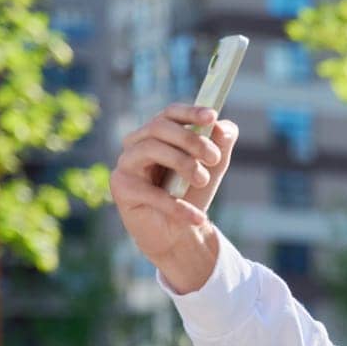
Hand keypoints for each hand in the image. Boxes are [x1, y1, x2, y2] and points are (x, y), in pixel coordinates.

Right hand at [110, 103, 238, 291]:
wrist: (178, 234)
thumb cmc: (191, 194)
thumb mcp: (212, 167)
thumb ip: (220, 145)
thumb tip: (225, 128)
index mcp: (157, 134)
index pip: (170, 113)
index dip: (190, 112)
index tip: (212, 117)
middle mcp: (136, 144)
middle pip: (159, 127)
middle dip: (191, 140)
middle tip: (214, 158)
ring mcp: (125, 164)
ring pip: (150, 149)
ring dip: (183, 164)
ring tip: (203, 181)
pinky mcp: (122, 189)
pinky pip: (151, 193)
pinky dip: (178, 206)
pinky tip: (198, 218)